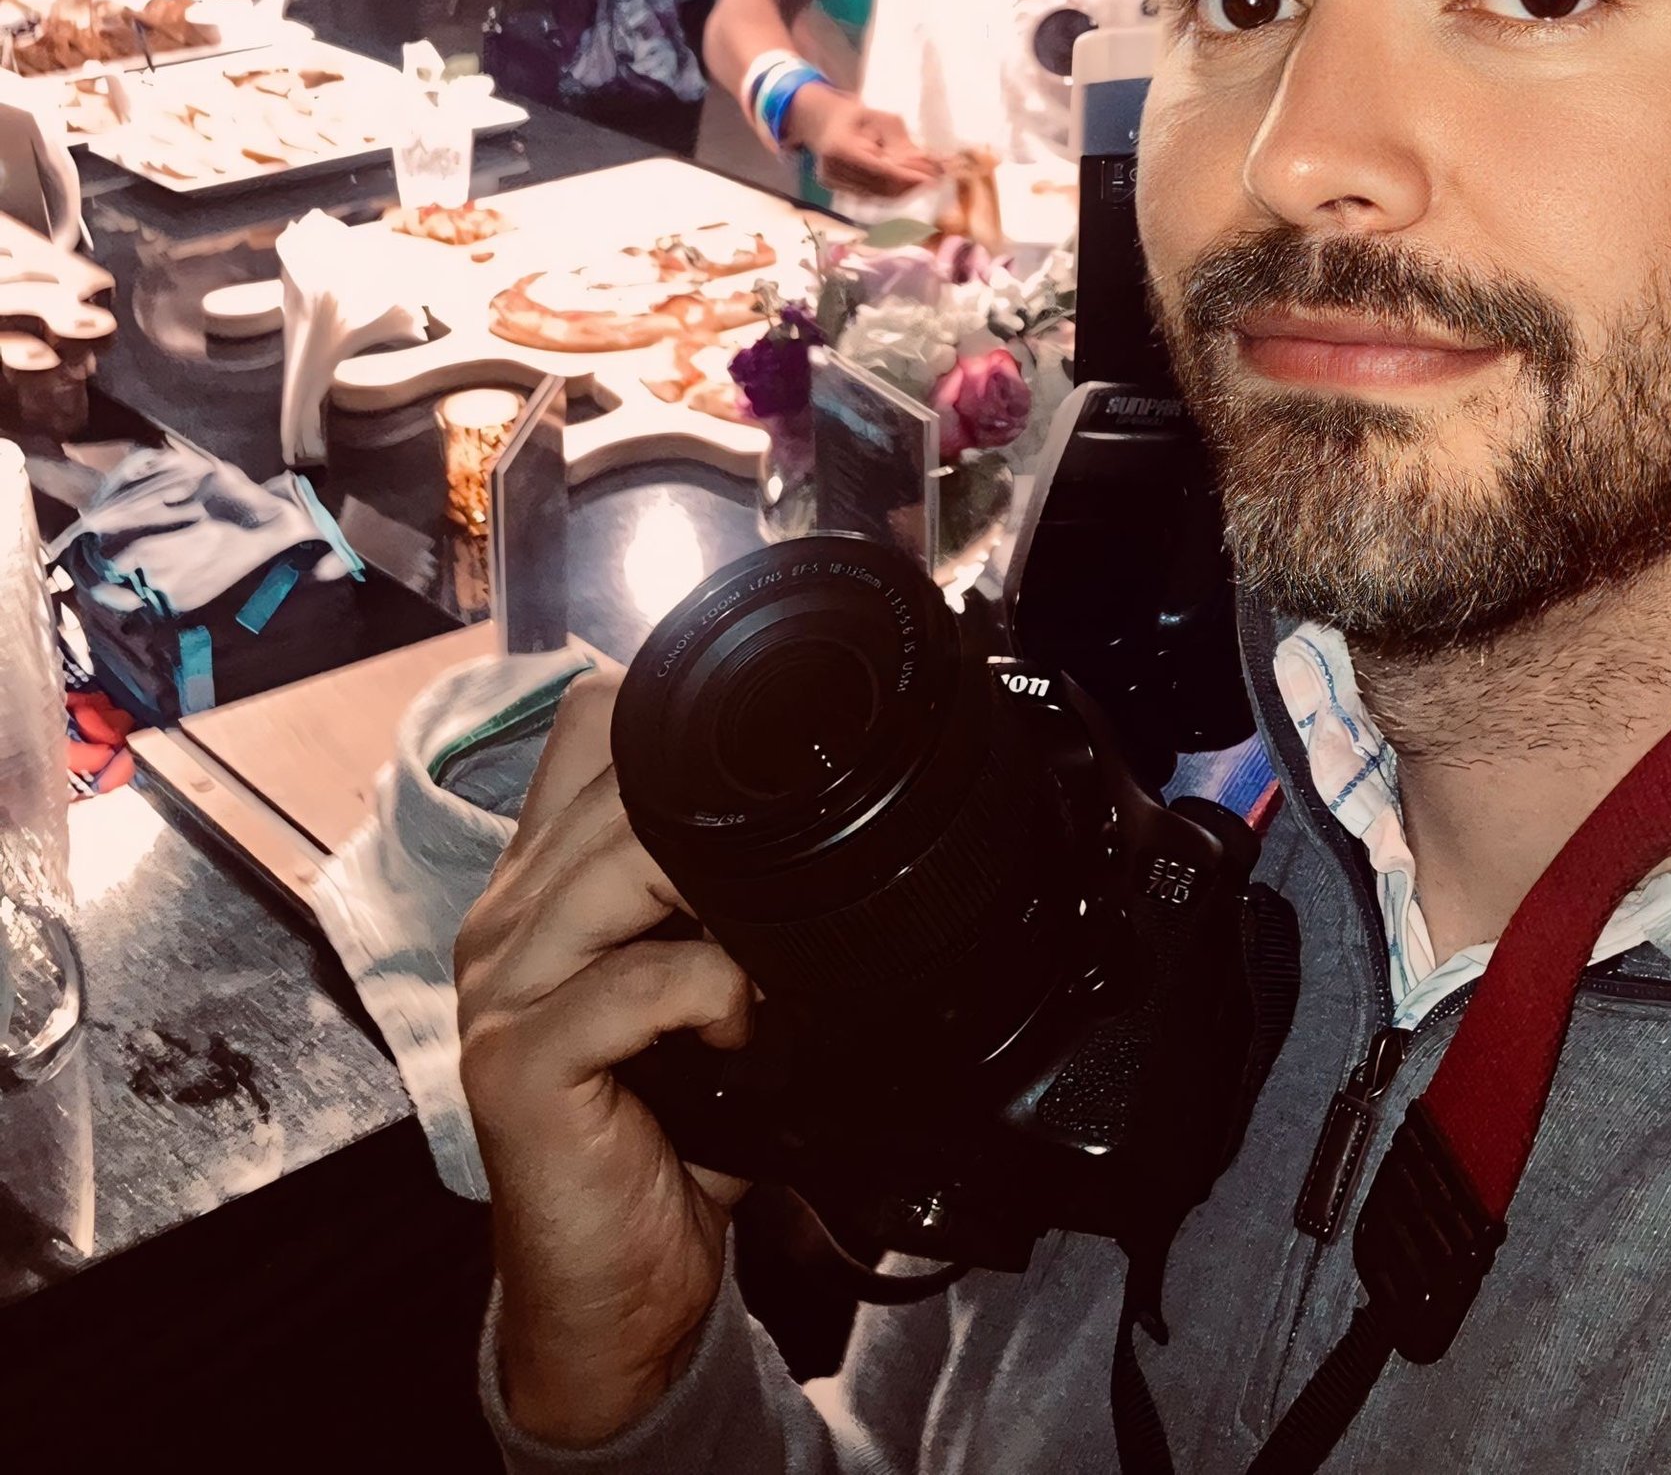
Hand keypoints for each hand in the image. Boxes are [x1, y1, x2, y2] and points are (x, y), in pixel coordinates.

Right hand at [456, 675, 754, 1446]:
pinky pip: (630, 984)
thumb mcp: (696, 984)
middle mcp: (505, 919)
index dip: (676, 724)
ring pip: (619, 868)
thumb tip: (825, 813)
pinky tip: (739, 1037)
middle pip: (617, 785)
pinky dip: (710, 996)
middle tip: (791, 885)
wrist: (615, 1293)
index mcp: (542, 882)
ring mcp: (498, 989)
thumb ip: (721, 895)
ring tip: (768, 960)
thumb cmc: (670, 1136)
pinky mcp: (516, 1065)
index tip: (768, 764)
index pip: (588, 726)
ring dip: (723, 902)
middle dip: (721, 824)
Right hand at [787, 81, 943, 197]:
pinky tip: (908, 184)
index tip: (930, 179)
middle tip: (936, 179)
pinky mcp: (837, 189)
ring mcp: (832, 182)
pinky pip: (870, 195)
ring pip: (877, 195)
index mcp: (840, 147)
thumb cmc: (857, 117)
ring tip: (926, 181)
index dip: (906, 176)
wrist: (824, 122)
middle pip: (879, 186)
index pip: (878, 169)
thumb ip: (904, 143)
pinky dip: (892, 192)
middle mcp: (833, 169)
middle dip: (910, 185)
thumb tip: (931, 164)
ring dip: (904, 190)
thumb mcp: (882, 120)